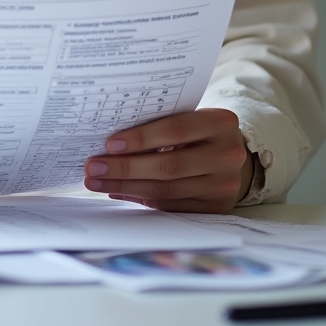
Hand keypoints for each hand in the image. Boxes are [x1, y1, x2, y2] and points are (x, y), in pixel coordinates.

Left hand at [83, 108, 252, 212]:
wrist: (232, 154)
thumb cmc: (199, 130)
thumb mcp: (189, 117)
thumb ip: (160, 124)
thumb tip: (111, 143)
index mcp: (221, 122)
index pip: (174, 130)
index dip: (140, 138)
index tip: (109, 144)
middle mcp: (228, 154)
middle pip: (169, 166)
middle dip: (125, 168)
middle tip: (93, 168)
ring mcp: (225, 184)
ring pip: (167, 190)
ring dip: (126, 186)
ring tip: (97, 182)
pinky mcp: (216, 207)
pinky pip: (171, 206)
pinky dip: (140, 198)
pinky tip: (118, 190)